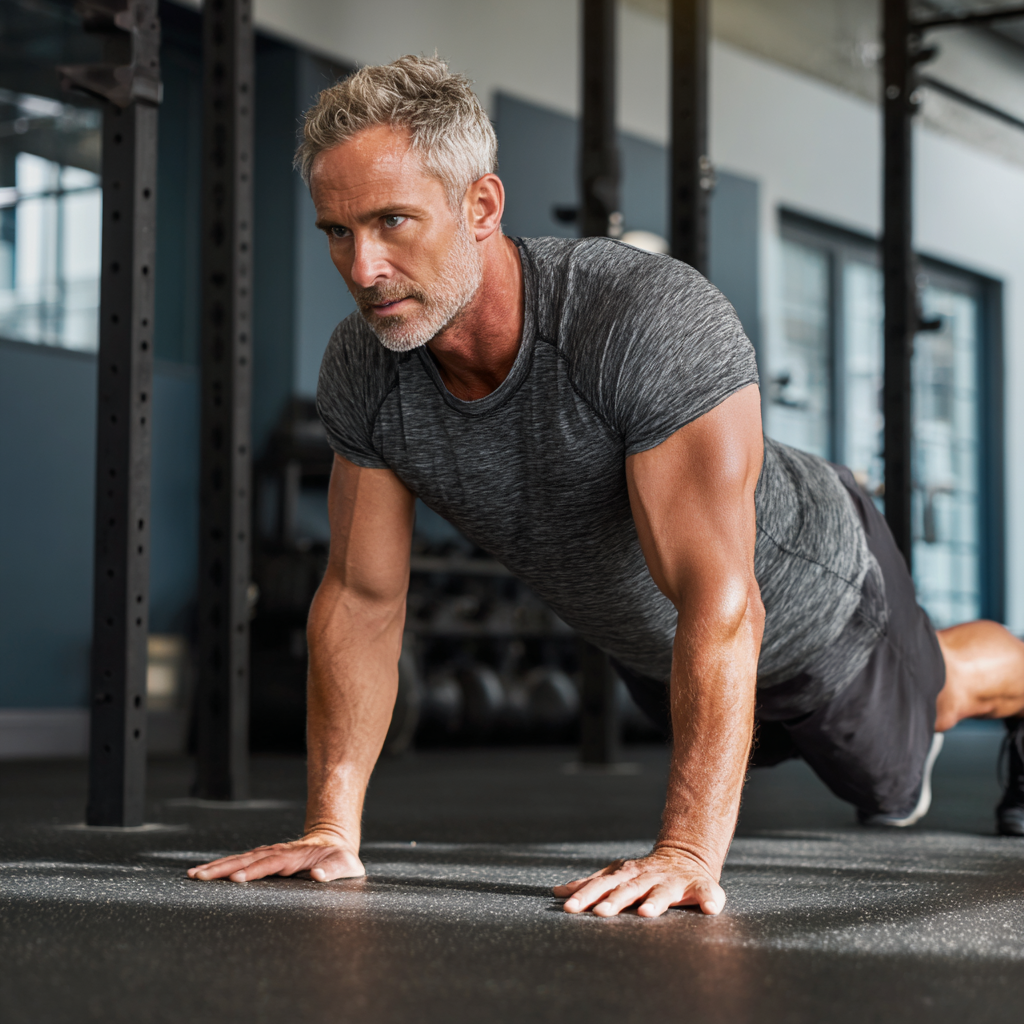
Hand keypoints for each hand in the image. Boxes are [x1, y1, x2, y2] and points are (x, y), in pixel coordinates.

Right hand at [186, 827, 364, 882]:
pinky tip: (205, 872)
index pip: (270, 864)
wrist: (333, 842)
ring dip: (216, 866)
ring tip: (193, 874)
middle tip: (199, 876)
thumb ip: (332, 870)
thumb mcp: (344, 865)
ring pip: (238, 860)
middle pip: (246, 860)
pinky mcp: (262, 859)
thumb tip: (317, 875)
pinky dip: (221, 866)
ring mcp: (267, 855)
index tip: (236, 879)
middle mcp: (276, 853)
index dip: (254, 871)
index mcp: (294, 856)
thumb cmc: (340, 859)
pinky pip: (239, 862)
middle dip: (222, 868)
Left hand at [552, 845, 724, 917]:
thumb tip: (557, 892)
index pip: (601, 886)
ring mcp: (673, 883)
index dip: (586, 896)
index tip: (570, 907)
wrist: (685, 857)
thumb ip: (592, 884)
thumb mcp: (618, 875)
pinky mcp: (701, 887)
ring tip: (647, 913)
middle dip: (614, 901)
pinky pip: (707, 894)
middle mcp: (647, 878)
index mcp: (626, 876)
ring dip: (655, 903)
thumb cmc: (645, 875)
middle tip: (600, 913)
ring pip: (663, 893)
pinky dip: (710, 900)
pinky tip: (711, 909)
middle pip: (628, 889)